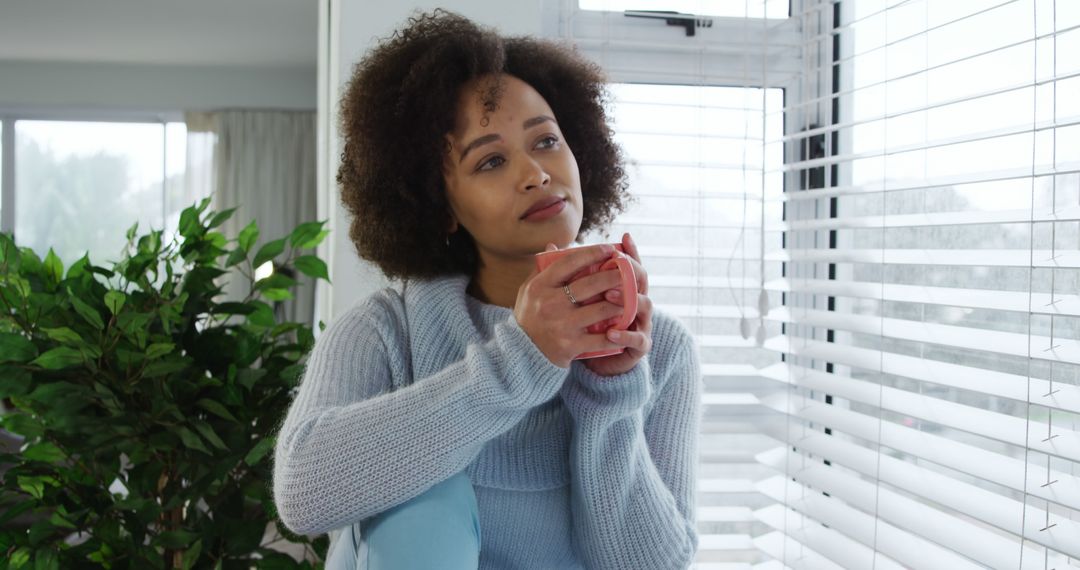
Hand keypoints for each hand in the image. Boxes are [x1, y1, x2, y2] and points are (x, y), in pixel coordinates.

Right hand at [514, 243, 628, 367]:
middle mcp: (550, 304)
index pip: (569, 263)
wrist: (520, 354)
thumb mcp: (528, 292)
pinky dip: (618, 332)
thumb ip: (541, 270)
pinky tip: (628, 326)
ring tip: (633, 296)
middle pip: (590, 284)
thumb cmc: (528, 317)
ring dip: (622, 302)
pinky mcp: (570, 346)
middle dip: (614, 275)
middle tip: (628, 270)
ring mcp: (561, 325)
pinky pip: (602, 338)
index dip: (592, 253)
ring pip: (601, 309)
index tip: (610, 249)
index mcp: (540, 286)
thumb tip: (554, 246)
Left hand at [582, 233, 651, 376]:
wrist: (600, 362)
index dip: (631, 251)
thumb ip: (570, 275)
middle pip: (641, 281)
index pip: (632, 265)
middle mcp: (637, 302)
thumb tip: (550, 248)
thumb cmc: (588, 325)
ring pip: (644, 306)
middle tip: (612, 267)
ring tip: (609, 296)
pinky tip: (610, 333)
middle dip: (628, 272)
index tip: (623, 237)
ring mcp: (641, 323)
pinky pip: (637, 340)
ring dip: (628, 300)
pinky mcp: (640, 346)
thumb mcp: (579, 300)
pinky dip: (624, 336)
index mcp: (624, 288)